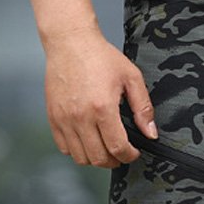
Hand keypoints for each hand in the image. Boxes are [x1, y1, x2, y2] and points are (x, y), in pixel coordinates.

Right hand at [43, 28, 156, 167]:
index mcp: (102, 108)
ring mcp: (64, 119)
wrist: (70, 42)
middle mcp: (81, 117)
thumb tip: (150, 134)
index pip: (117, 148)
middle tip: (121, 152)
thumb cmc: (101, 57)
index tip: (134, 152)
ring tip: (104, 147)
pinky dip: (77, 150)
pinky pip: (64, 147)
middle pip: (98, 158)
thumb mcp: (131, 78)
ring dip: (96, 158)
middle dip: (114, 161)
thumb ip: (143, 108)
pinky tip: (87, 140)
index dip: (129, 156)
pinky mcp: (53, 117)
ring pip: (81, 158)